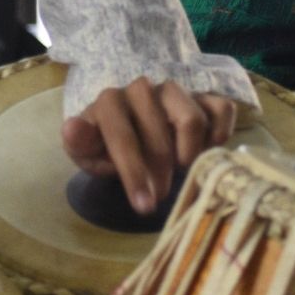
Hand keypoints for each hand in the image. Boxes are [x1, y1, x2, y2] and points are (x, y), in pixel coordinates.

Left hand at [61, 77, 240, 215]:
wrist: (129, 133)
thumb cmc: (106, 146)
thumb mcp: (87, 152)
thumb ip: (80, 143)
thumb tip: (72, 128)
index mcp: (110, 101)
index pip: (122, 136)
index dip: (133, 173)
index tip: (144, 206)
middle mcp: (143, 89)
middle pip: (160, 134)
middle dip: (160, 173)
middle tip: (160, 195)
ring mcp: (175, 91)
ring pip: (192, 120)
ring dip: (189, 155)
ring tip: (180, 171)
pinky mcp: (203, 96)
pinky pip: (221, 109)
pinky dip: (219, 134)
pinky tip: (206, 152)